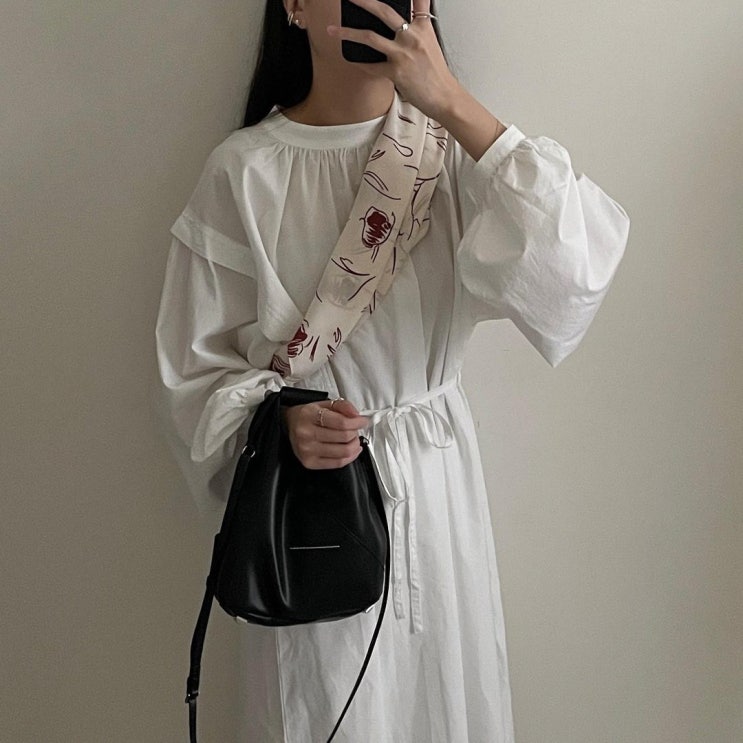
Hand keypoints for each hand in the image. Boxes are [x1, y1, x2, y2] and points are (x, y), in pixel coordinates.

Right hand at [282, 399, 369, 469]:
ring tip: (353, 439)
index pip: (341, 422)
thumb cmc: (308, 415)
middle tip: (356, 429)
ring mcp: (307, 450)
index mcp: (309, 415)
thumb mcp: (324, 404)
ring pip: (343, 452)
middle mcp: (306, 433)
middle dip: (355, 433)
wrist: (289, 425)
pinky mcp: (310, 463)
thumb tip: (356, 415)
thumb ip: (343, 406)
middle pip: (344, 437)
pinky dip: (350, 457)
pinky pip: (337, 463)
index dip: (357, 422)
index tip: (363, 421)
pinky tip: (352, 450)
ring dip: (354, 445)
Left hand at [327, 0, 460, 120]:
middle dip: (363, 1)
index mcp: (423, 27)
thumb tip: (398, 28)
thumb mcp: (430, 45)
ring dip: (347, 33)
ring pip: (369, 37)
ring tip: (333, 30)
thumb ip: (415, 31)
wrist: (444, 97)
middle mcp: (412, 36)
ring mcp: (403, 54)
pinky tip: (353, 62)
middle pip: (384, 11)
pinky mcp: (396, 72)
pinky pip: (371, 67)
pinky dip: (361, 65)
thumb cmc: (436, 74)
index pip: (417, 0)